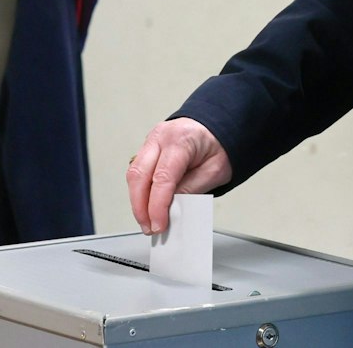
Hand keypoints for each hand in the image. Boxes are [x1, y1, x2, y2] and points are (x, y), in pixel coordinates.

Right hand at [126, 117, 232, 234]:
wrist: (218, 126)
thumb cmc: (219, 145)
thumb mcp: (215, 170)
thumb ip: (192, 189)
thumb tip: (172, 210)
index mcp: (181, 139)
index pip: (162, 177)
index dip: (157, 206)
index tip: (158, 225)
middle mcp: (161, 136)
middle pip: (138, 175)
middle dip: (140, 207)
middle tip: (149, 227)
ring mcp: (151, 140)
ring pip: (133, 174)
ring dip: (137, 201)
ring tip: (148, 220)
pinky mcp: (148, 148)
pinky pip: (137, 171)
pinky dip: (140, 191)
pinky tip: (147, 205)